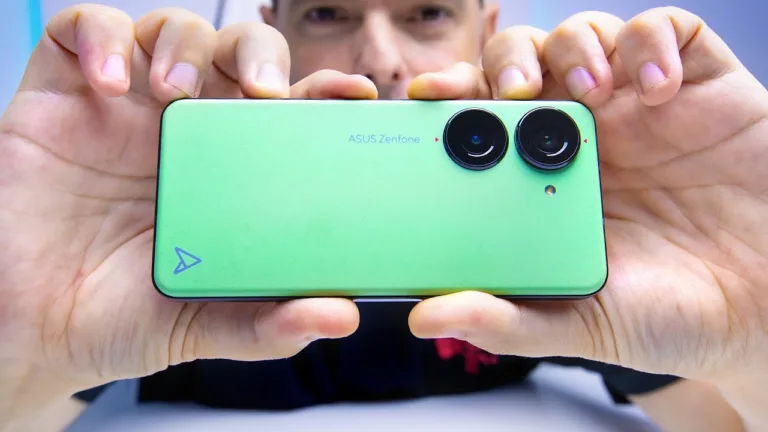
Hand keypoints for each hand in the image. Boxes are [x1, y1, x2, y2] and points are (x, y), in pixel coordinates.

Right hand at [0, 5, 374, 394]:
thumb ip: (267, 326)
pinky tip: (110, 83)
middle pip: (240, 54)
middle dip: (259, 54)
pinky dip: (100, 38)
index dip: (324, 93)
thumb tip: (340, 318)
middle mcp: (186, 131)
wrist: (31, 329)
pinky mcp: (62, 96)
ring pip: (173, 32)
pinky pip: (81, 31)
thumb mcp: (202, 326)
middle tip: (263, 90)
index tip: (356, 94)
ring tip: (171, 94)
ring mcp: (125, 108)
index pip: (289, 113)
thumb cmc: (122, 317)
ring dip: (183, 46)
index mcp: (231, 172)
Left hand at [407, 7, 767, 383]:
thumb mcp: (580, 324)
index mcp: (539, 180)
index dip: (449, 99)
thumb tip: (427, 319)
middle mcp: (581, 136)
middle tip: (512, 89)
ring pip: (584, 36)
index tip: (425, 96)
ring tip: (592, 93)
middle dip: (507, 60)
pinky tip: (660, 90)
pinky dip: (653, 44)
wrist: (764, 313)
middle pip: (522, 63)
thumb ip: (505, 321)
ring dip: (575, 47)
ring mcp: (638, 108)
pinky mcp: (697, 86)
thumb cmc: (667, 316)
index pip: (478, 120)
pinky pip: (668, 32)